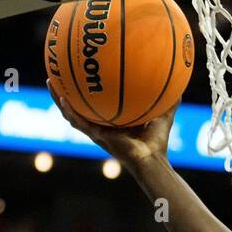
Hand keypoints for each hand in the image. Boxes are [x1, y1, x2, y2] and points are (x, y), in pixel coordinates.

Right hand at [47, 79, 175, 164]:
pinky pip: (78, 122)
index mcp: (112, 120)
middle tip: (58, 72)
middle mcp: (101, 125)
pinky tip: (61, 97)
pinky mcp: (96, 137)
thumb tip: (180, 79)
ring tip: (50, 81)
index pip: (97, 101)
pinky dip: (68, 110)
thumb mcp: (163, 114)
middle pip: (79, 105)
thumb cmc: (158, 142)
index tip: (83, 71)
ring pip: (71, 113)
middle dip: (67, 89)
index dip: (88, 88)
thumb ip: (169, 98)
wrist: (152, 160)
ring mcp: (96, 131)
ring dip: (59, 97)